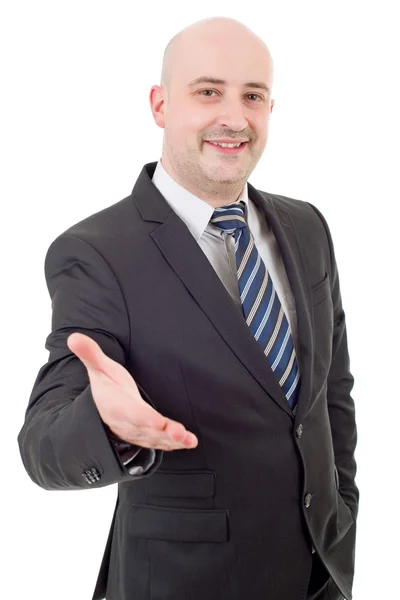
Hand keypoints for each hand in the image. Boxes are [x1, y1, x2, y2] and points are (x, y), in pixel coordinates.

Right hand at [67, 332, 197, 450]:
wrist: (104, 408)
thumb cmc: (107, 386)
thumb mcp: (98, 368)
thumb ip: (90, 353)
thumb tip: (73, 337)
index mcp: (117, 405)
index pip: (132, 413)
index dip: (145, 419)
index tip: (159, 422)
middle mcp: (128, 422)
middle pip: (147, 429)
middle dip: (164, 432)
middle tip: (180, 434)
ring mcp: (139, 431)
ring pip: (156, 438)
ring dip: (173, 440)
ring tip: (188, 440)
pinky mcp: (148, 435)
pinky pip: (162, 441)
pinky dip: (176, 444)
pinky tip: (189, 442)